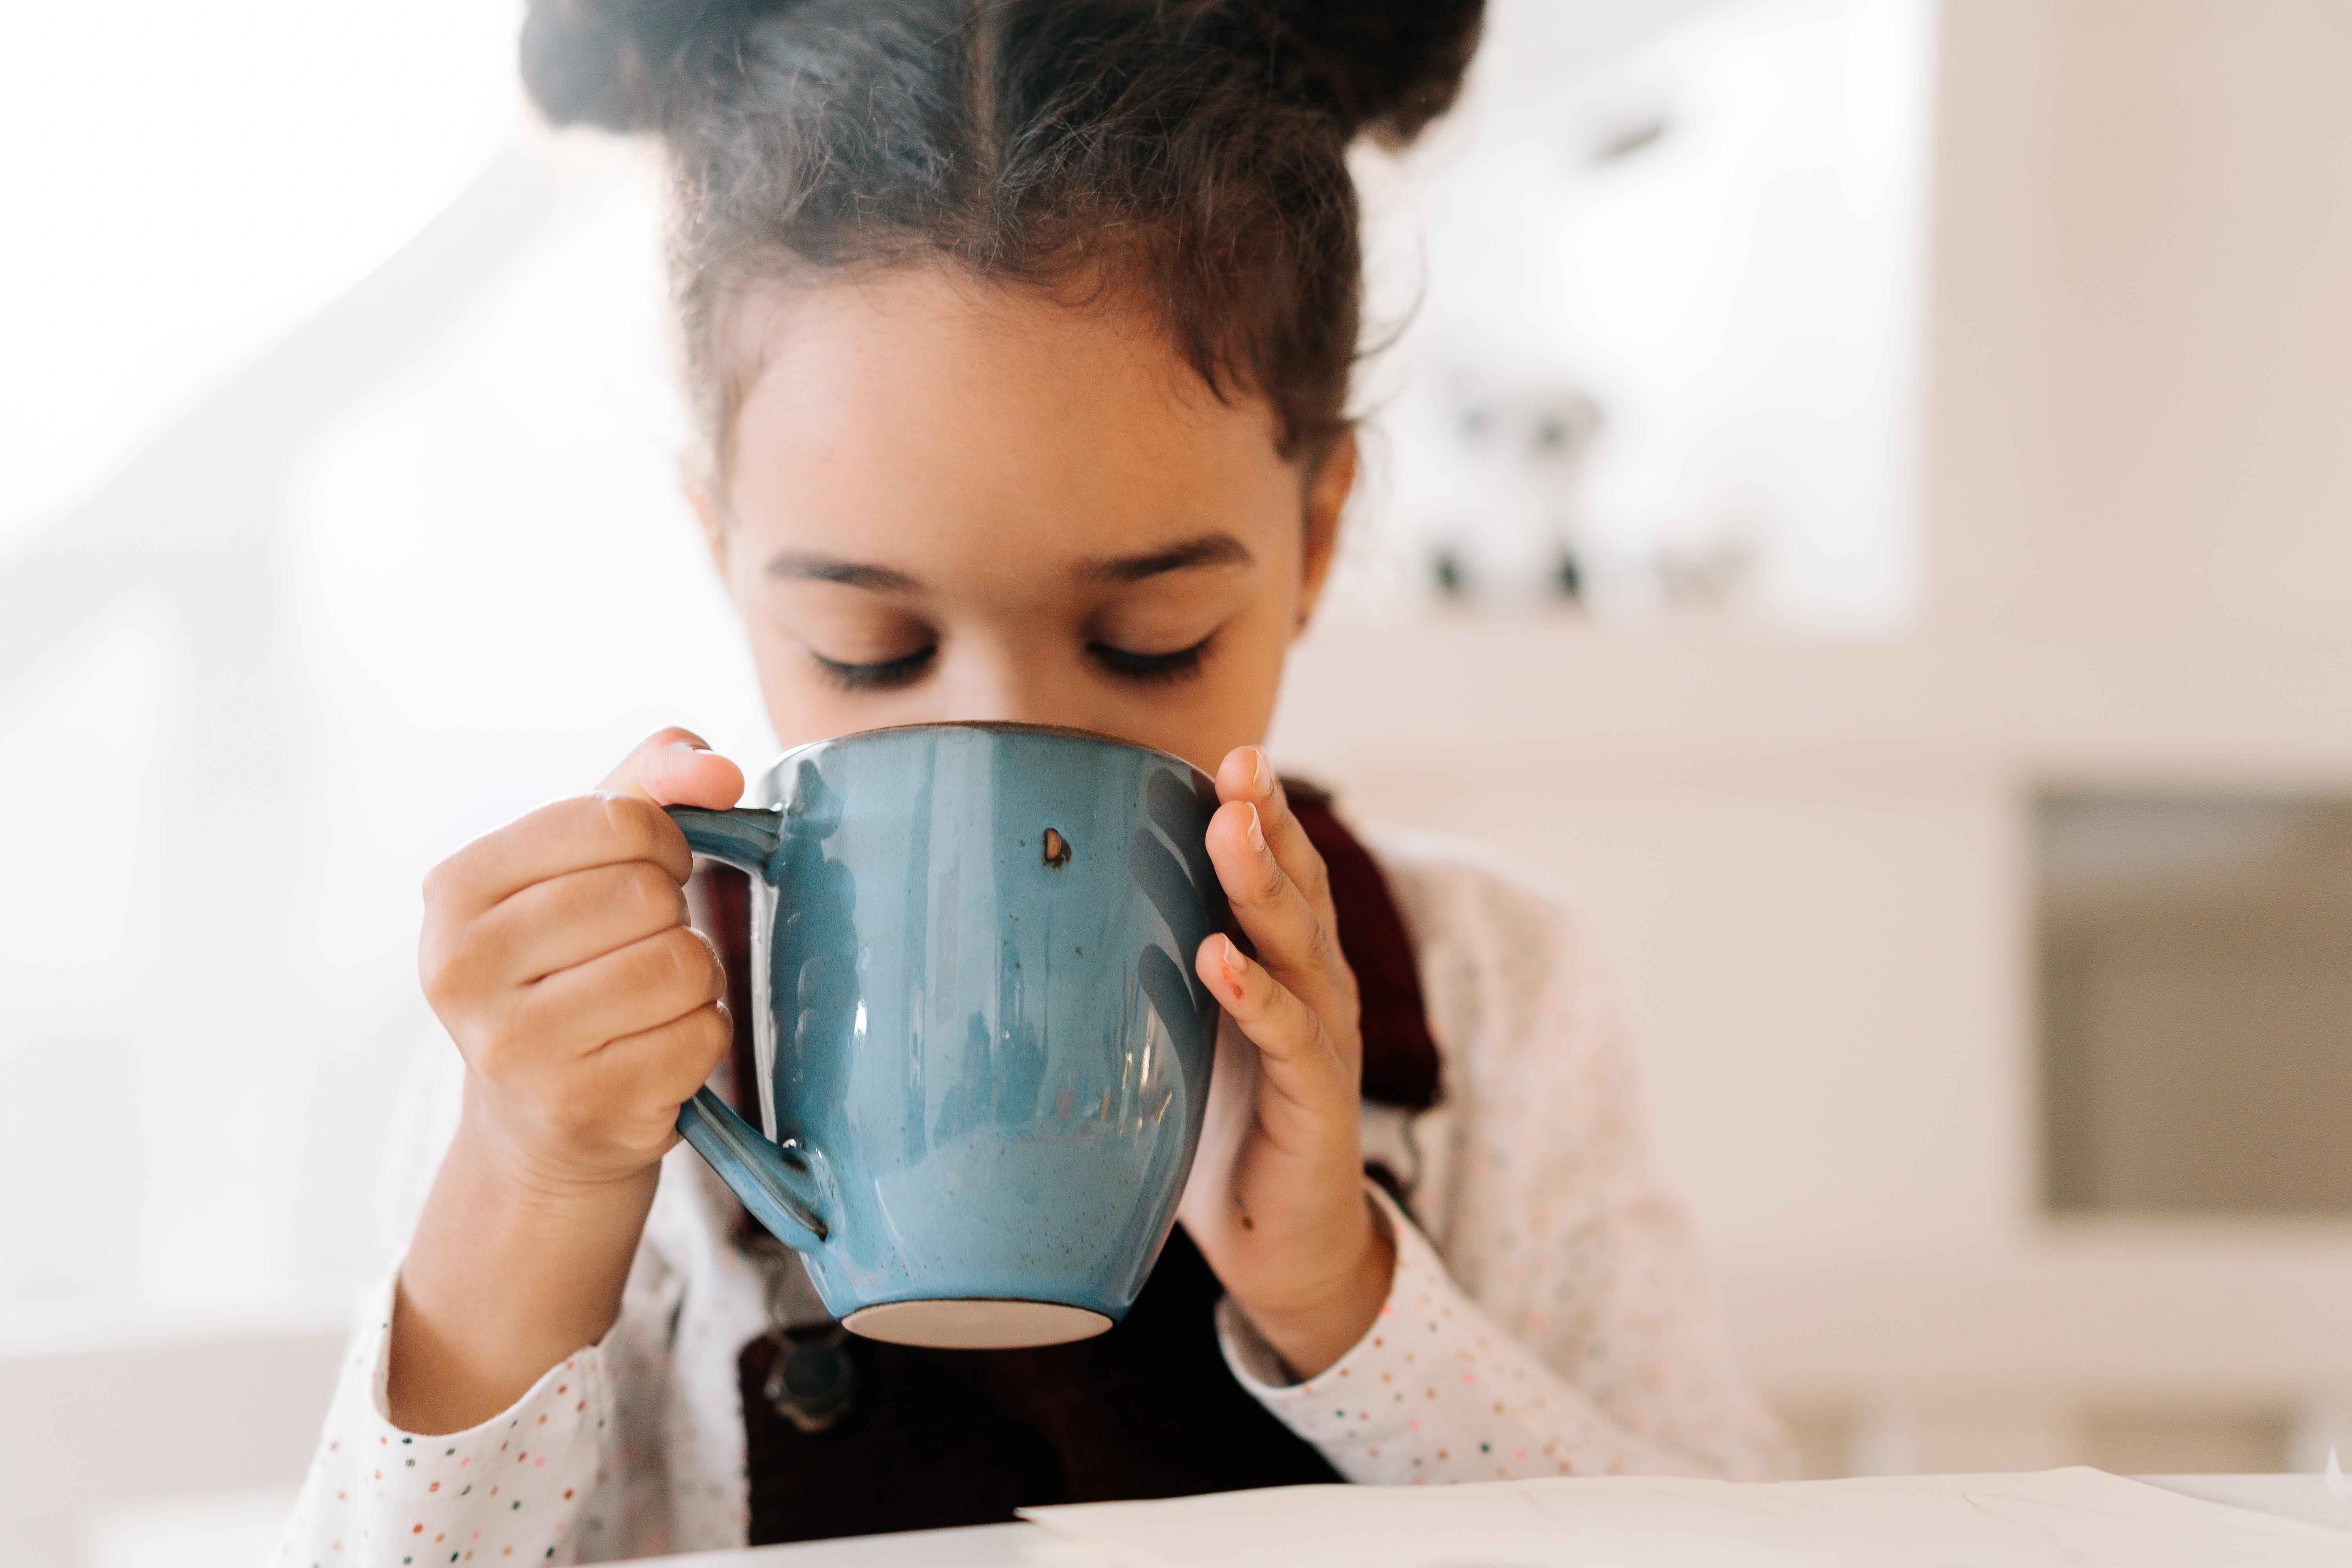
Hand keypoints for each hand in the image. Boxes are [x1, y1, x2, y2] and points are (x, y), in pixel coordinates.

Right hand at [419, 728, 745, 1196]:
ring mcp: (518, 1048)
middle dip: (672, 914)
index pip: (613, 819)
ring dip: (694, 976)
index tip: (654, 869)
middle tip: (639, 946)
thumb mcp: (581, 859)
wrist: (536, 1121)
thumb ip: (649, 784)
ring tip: (650, 997)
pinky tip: (655, 1047)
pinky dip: (702, 1034)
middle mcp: (464, 970)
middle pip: (648, 894)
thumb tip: (719, 771)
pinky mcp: (582, 1106)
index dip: (664, 839)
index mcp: (454, 889)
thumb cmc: (568, 963)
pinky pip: (703, 1033)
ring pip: (682, 963)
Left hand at [1178, 746, 1393, 1379]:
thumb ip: (1147, 975)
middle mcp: (1318, 991)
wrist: (1280, 1246)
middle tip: (1240, 763)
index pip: (1282, 873)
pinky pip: (1292, 1041)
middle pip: (1299, 891)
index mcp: (1287, 967)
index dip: (1260, 812)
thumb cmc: (1222, 1131)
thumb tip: (1045, 915)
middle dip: (1268, 822)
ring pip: (1301, 950)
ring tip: (1230, 831)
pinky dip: (1257, 997)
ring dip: (1262, 888)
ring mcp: (1325, 1045)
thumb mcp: (1180, 1036)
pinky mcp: (1320, 1104)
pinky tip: (1221, 960)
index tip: (1225, 753)